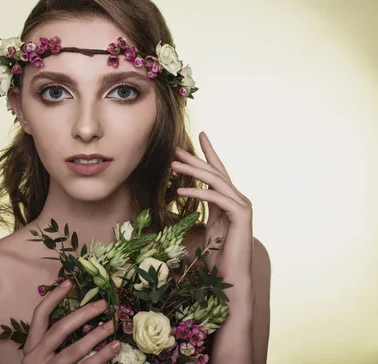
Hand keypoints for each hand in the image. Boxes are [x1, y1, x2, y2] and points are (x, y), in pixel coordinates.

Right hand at [22, 280, 120, 363]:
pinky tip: (115, 348)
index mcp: (31, 347)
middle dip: (82, 314)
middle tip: (102, 304)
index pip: (39, 316)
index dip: (53, 298)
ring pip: (75, 350)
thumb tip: (76, 317)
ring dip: (96, 336)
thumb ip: (49, 341)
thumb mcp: (38, 358)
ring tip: (112, 325)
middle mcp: (38, 358)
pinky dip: (102, 356)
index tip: (68, 283)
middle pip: (60, 329)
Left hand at [171, 132, 252, 282]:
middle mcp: (237, 199)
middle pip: (214, 172)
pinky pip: (216, 198)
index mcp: (228, 202)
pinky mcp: (241, 214)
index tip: (201, 135)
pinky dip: (198, 192)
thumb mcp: (202, 230)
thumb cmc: (216, 259)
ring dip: (193, 171)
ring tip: (173, 165)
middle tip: (176, 149)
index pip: (217, 172)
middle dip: (195, 159)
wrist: (231, 279)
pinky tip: (180, 190)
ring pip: (215, 181)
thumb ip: (197, 214)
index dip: (209, 153)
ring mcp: (241, 206)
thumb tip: (180, 204)